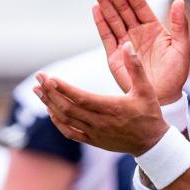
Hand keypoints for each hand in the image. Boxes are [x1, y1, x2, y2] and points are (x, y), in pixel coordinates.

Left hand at [35, 43, 167, 155]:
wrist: (151, 144)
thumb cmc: (150, 114)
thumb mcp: (147, 89)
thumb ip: (136, 67)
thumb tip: (127, 45)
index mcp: (112, 108)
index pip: (81, 98)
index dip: (63, 89)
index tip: (49, 78)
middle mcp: (100, 122)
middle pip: (68, 108)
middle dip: (50, 92)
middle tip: (39, 78)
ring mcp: (95, 133)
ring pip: (66, 119)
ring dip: (50, 104)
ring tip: (38, 90)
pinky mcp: (93, 140)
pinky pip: (70, 132)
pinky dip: (57, 121)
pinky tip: (50, 110)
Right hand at [90, 0, 189, 104]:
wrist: (163, 98)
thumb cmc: (175, 75)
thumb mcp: (182, 48)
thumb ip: (180, 25)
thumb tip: (179, 1)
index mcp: (154, 29)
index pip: (140, 6)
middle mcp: (137, 33)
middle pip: (122, 7)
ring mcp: (124, 43)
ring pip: (112, 18)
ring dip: (103, 1)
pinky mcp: (115, 55)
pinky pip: (106, 35)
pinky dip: (100, 22)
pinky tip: (95, 8)